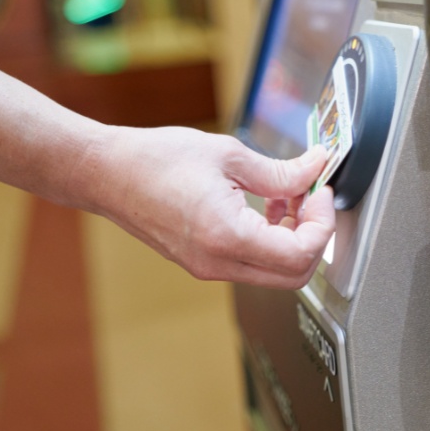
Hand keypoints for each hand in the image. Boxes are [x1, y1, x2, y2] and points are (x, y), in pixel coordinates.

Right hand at [91, 127, 334, 288]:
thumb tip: (314, 169)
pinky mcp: (202, 263)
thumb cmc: (153, 161)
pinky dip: (268, 240)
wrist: (107, 174)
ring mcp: (208, 268)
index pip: (300, 255)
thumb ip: (279, 170)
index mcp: (226, 237)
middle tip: (310, 197)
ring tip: (284, 195)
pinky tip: (261, 205)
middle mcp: (217, 263)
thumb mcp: (227, 155)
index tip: (321, 192)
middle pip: (293, 276)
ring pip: (273, 272)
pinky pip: (250, 263)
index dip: (322, 224)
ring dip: (291, 237)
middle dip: (312, 236)